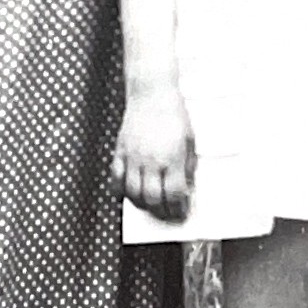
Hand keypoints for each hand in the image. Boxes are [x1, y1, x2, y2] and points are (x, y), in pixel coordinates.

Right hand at [112, 85, 196, 221]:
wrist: (151, 93)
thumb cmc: (173, 113)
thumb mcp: (190, 140)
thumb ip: (188, 166)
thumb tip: (185, 186)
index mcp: (172, 157)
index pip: (174, 193)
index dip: (178, 207)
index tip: (181, 212)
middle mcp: (151, 160)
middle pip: (153, 198)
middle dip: (161, 211)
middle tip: (166, 214)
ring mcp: (133, 157)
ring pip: (133, 192)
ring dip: (142, 204)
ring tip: (150, 205)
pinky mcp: (120, 151)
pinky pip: (116, 178)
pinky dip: (121, 190)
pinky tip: (129, 192)